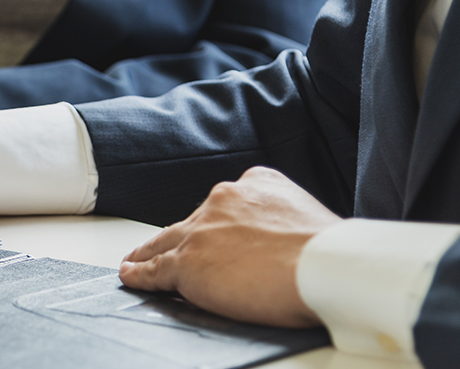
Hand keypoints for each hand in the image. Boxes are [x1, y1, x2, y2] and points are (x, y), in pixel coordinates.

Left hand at [119, 167, 340, 327]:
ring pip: (165, 243)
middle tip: (172, 249)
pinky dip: (139, 274)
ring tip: (135, 262)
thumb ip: (285, 221)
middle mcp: (223, 200)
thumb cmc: (329, 252)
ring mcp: (201, 232)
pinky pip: (154, 269)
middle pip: (191, 221)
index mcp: (257, 182)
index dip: (217, 221)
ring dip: (148, 253)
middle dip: (182, 237)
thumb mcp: (309, 215)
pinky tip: (130, 275)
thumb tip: (287, 243)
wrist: (324, 266)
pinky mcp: (187, 264)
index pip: (226, 202)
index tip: (215, 232)